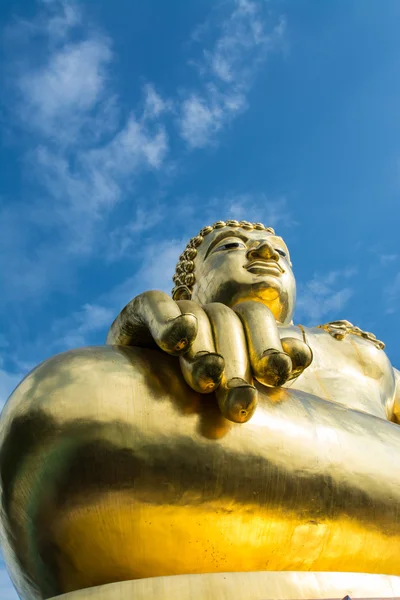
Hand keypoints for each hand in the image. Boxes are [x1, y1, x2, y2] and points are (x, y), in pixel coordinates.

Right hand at [106, 291, 312, 422]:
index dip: (268, 343)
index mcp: (231, 327)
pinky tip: (179, 338)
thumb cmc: (189, 397)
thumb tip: (302, 355)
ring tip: (209, 379)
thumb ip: (266, 368)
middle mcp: (206, 315)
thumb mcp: (229, 387)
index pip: (255, 318)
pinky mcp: (140, 313)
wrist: (129, 397)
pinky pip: (155, 305)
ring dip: (205, 350)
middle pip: (230, 323)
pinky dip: (168, 320)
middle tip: (240, 403)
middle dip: (237, 364)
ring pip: (198, 319)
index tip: (278, 375)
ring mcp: (174, 311)